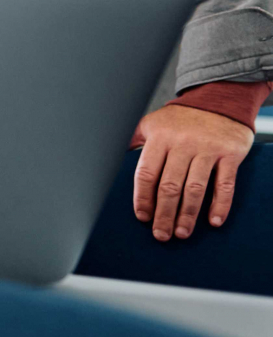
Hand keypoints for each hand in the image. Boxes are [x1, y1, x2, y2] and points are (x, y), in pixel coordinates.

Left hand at [132, 104, 253, 240]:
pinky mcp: (230, 154)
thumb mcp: (151, 124)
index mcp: (159, 137)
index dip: (142, 197)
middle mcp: (182, 144)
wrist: (218, 101)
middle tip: (161, 234)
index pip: (146, 173)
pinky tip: (213, 221)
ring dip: (187, 214)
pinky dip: (220, 205)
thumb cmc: (179, 119)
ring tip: (181, 233)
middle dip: (164, 213)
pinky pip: (225, 184)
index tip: (142, 217)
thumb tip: (106, 157)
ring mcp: (207, 149)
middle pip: (170, 185)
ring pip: (195, 188)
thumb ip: (132, 141)